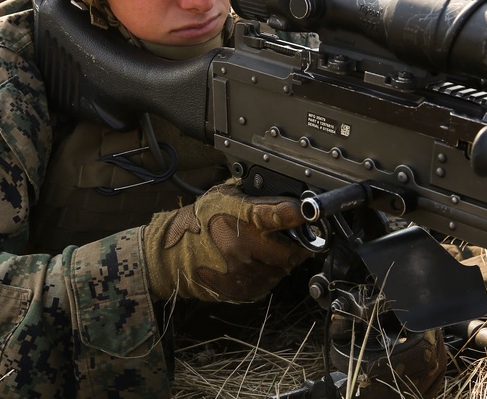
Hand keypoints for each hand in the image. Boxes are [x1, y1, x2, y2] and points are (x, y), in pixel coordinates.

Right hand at [143, 180, 311, 302]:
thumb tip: (286, 200)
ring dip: (282, 260)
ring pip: (283, 270)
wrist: (174, 255)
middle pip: (292, 251)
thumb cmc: (200, 223)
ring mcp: (245, 272)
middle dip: (296, 245)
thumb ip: (255, 199)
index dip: (299, 215)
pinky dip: (269, 273)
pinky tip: (255, 262)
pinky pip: (271, 283)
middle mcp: (245, 247)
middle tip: (292, 238)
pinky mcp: (244, 290)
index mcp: (243, 219)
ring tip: (266, 249)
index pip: (280, 216)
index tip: (312, 214)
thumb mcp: (225, 197)